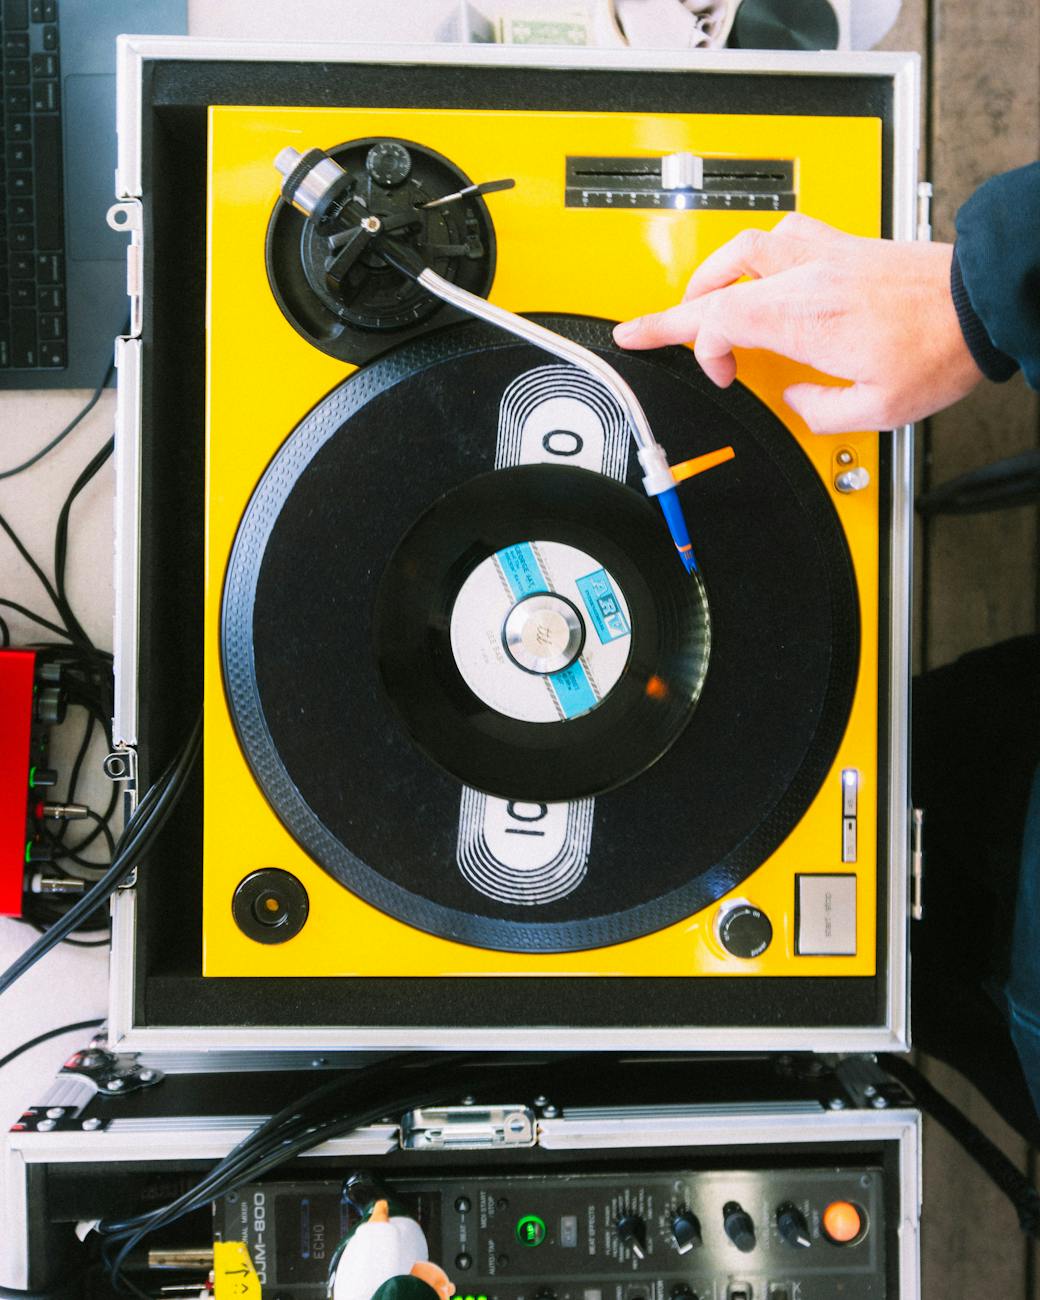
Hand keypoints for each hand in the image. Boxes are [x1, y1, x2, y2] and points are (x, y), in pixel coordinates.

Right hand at [612, 213, 983, 432]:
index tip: (724, 377)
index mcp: (804, 318)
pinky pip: (785, 232)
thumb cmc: (939, 349)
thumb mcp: (876, 409)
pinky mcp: (846, 245)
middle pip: (716, 283)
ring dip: (712, 275)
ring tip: (698, 298)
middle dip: (670, 312)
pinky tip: (760, 266)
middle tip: (640, 329)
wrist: (982, 303)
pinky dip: (758, 251)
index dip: (705, 353)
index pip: (719, 321)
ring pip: (745, 245)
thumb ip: (819, 410)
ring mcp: (825, 254)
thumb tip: (795, 398)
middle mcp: (807, 277)